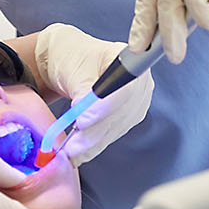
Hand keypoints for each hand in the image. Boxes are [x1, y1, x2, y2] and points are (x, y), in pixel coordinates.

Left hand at [35, 23, 152, 165]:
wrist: (69, 62)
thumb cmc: (72, 56)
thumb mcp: (74, 68)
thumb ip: (83, 89)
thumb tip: (84, 113)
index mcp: (129, 60)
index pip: (124, 90)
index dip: (105, 109)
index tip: (82, 120)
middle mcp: (139, 83)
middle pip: (120, 114)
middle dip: (93, 133)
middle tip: (70, 147)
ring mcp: (136, 103)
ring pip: (115, 129)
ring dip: (92, 143)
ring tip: (69, 152)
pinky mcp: (128, 118)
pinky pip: (112, 134)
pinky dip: (94, 144)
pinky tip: (78, 151)